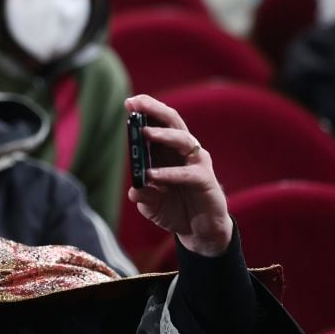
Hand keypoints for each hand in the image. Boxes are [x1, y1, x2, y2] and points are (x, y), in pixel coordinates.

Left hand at [125, 95, 232, 255]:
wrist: (200, 232)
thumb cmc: (175, 210)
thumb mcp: (152, 204)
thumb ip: (143, 196)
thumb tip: (135, 191)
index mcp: (168, 151)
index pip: (159, 123)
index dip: (146, 111)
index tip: (128, 102)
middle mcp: (184, 152)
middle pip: (172, 123)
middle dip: (154, 110)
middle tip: (136, 103)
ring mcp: (197, 164)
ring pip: (183, 140)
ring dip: (163, 134)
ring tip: (144, 132)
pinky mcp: (206, 181)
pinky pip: (187, 173)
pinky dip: (168, 173)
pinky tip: (152, 175)